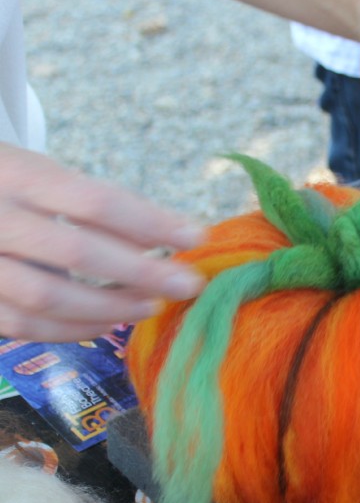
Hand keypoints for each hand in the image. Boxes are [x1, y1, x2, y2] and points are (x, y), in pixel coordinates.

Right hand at [0, 145, 205, 341]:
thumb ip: (93, 206)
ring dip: (109, 307)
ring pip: (47, 297)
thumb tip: (162, 242)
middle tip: (188, 285)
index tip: (198, 236)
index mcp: (12, 172)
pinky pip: (21, 325)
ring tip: (150, 305)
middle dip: (142, 273)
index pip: (95, 201)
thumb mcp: (39, 175)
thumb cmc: (1, 185)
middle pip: (77, 252)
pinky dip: (70, 330)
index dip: (151, 222)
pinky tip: (106, 324)